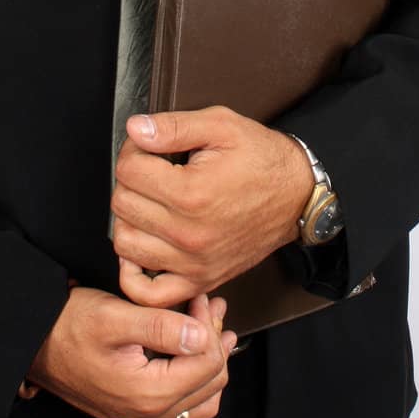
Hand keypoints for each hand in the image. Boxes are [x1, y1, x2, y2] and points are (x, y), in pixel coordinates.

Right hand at [26, 286, 237, 417]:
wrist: (35, 344)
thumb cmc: (68, 326)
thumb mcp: (114, 316)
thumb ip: (161, 326)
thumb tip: (202, 335)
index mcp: (147, 394)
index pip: (208, 363)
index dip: (210, 326)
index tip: (198, 298)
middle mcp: (149, 417)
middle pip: (211, 381)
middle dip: (213, 339)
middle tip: (204, 305)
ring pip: (204, 397)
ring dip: (209, 359)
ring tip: (204, 324)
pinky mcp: (138, 417)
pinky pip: (186, 408)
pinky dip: (195, 378)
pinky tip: (189, 350)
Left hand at [111, 106, 313, 308]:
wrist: (297, 195)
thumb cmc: (261, 159)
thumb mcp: (221, 125)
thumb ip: (173, 126)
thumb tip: (135, 129)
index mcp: (192, 193)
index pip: (128, 171)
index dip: (133, 151)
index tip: (148, 149)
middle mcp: (189, 234)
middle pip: (122, 205)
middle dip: (131, 180)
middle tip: (151, 169)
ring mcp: (194, 263)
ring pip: (126, 243)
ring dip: (129, 218)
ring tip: (150, 201)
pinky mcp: (200, 279)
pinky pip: (149, 292)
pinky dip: (135, 273)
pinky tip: (144, 244)